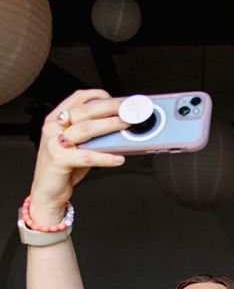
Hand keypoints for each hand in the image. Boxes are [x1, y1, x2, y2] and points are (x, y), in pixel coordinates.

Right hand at [29, 89, 127, 223]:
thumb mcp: (77, 146)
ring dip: (110, 126)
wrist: (47, 192)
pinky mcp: (58, 159)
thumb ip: (92, 135)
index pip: (79, 98)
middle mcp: (53, 127)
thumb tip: (119, 129)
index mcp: (56, 118)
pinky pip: (87, 156)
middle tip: (129, 110)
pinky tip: (118, 159)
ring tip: (127, 126)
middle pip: (86, 111)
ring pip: (86, 129)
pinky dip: (105, 158)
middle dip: (111, 108)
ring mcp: (53, 142)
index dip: (100, 96)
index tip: (119, 100)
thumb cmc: (64, 168)